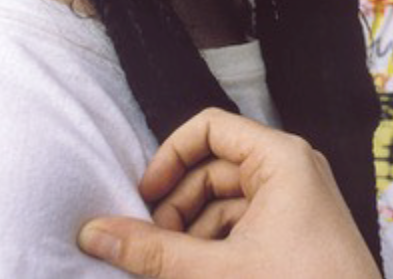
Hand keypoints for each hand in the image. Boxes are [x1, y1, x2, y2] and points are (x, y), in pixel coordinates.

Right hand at [78, 108, 379, 277]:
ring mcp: (299, 201)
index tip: (140, 199)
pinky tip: (200, 275)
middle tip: (152, 247)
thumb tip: (92, 233)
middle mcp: (293, 168)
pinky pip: (246, 224)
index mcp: (281, 157)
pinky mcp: (300, 233)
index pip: (209, 128)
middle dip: (178, 206)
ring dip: (194, 232)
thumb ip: (152, 251)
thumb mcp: (216, 271)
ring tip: (174, 270)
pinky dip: (217, 246)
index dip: (168, 158)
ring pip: (227, 201)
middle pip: (214, 167)